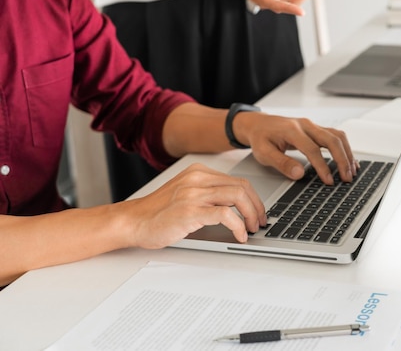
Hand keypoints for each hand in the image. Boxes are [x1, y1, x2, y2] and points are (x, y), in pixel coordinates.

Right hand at [126, 163, 265, 245]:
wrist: (132, 221)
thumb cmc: (158, 213)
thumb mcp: (186, 194)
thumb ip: (208, 194)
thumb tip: (238, 207)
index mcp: (198, 172)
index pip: (237, 180)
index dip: (253, 198)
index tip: (258, 212)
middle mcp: (197, 178)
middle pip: (242, 187)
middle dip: (257, 207)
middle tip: (259, 223)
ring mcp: (193, 193)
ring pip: (237, 197)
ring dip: (250, 216)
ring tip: (250, 230)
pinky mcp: (190, 210)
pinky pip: (225, 214)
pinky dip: (238, 226)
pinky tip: (238, 236)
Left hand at [234, 113, 358, 184]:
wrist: (259, 124)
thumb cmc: (261, 138)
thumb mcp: (264, 153)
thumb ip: (281, 163)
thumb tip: (299, 174)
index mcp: (292, 130)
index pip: (312, 149)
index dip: (322, 166)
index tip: (329, 181)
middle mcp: (306, 125)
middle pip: (331, 139)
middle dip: (342, 159)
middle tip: (346, 178)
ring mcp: (312, 126)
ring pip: (337, 136)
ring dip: (347, 153)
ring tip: (351, 171)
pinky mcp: (316, 129)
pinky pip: (335, 136)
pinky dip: (344, 148)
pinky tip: (349, 161)